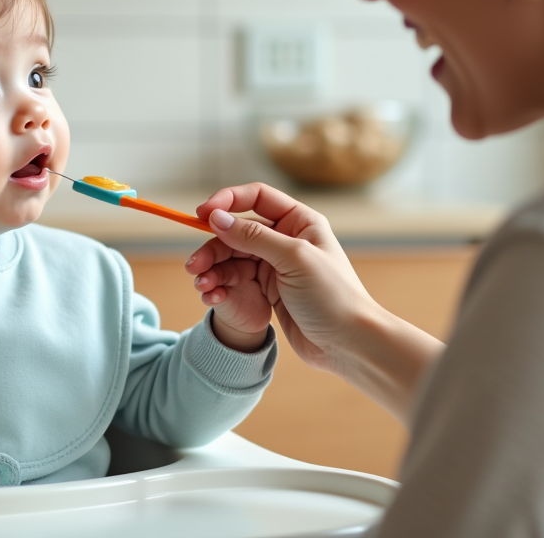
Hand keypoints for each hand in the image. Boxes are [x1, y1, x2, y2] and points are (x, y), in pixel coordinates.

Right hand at [185, 183, 376, 373]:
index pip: (256, 198)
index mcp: (299, 222)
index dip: (227, 201)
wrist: (349, 344)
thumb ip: (252, 236)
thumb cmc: (332, 296)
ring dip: (212, 269)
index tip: (202, 214)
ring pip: (231, 257)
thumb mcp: (293, 258)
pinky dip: (220, 285)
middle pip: (237, 231)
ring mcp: (275, 265)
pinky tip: (212, 296)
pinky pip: (235, 280)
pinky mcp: (267, 290)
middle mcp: (285, 239)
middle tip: (194, 265)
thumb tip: (216, 217)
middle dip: (213, 246)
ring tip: (201, 285)